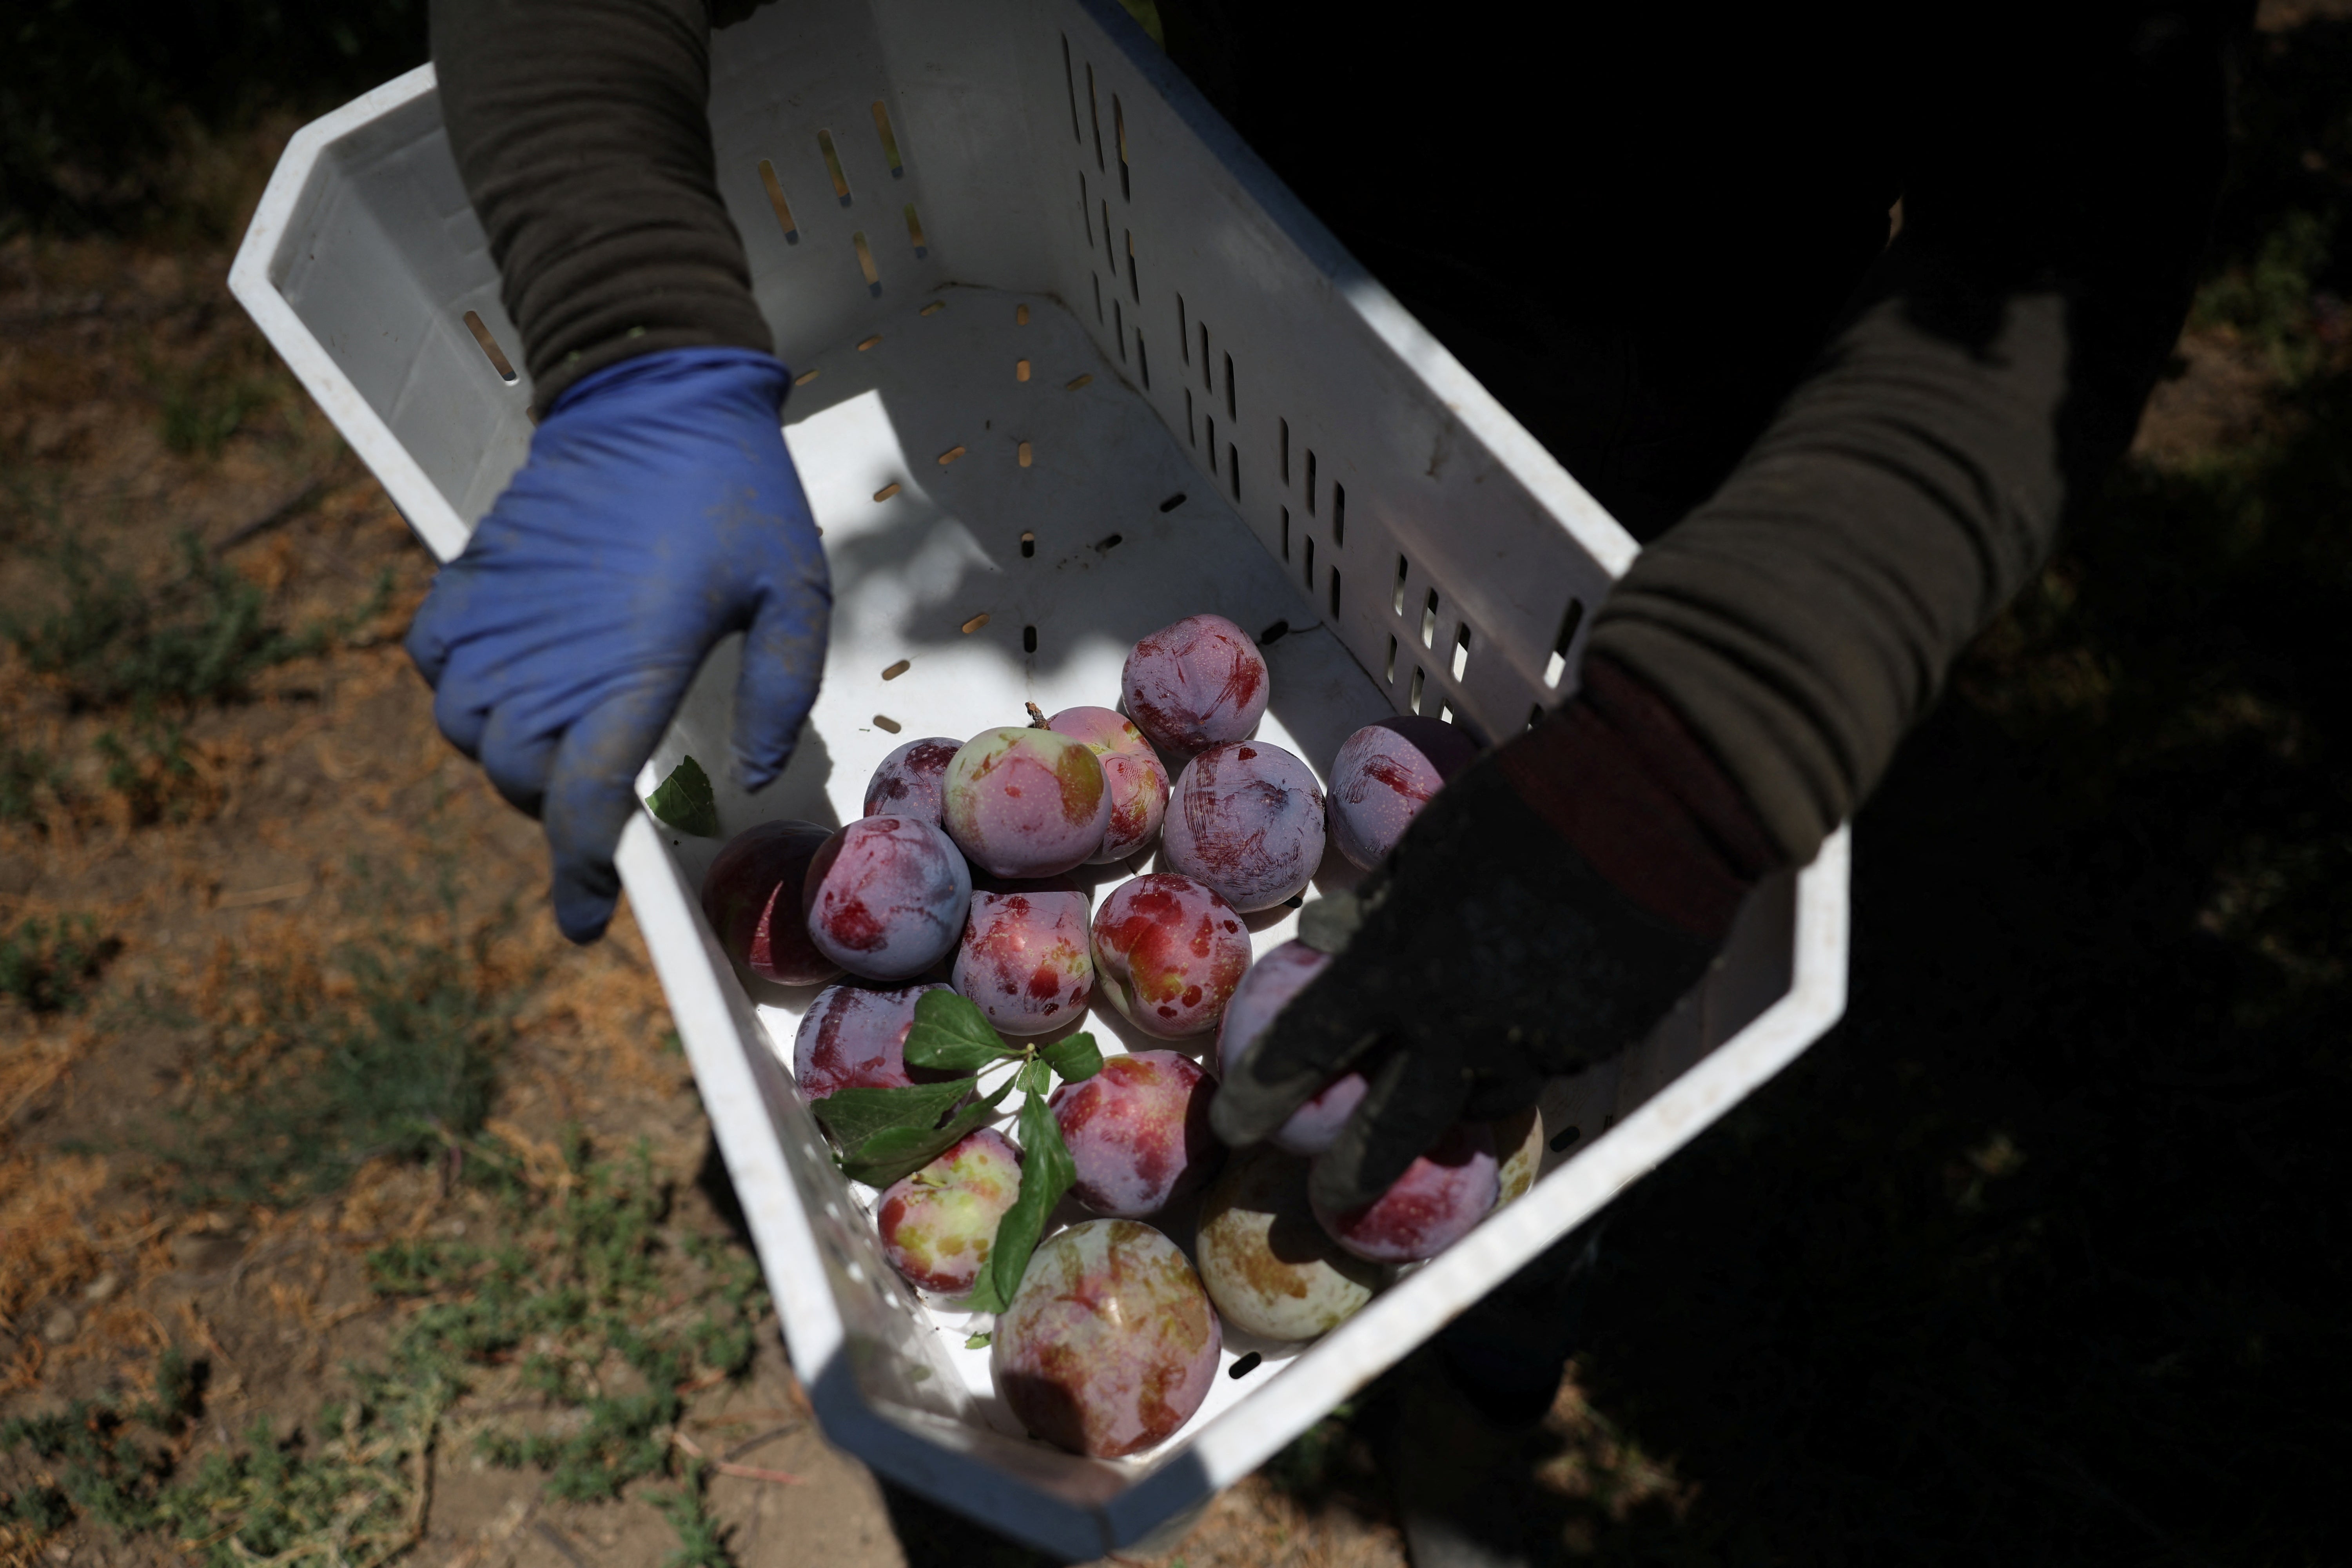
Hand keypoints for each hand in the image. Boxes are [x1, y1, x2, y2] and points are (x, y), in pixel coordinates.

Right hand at [406, 346, 829, 941]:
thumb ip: (785, 691)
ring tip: (567, 739)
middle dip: (558, 810)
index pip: (583, 801)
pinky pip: (435, 664)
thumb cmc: (737, 492)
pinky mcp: (470, 576)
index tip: (585, 919)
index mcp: (632, 665)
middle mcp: (549, 653)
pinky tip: (515, 683)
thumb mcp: (796, 589)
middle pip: (522, 780)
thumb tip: (755, 777)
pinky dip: (461, 690)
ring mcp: (499, 614)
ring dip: (510, 756)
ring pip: (470, 734)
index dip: (580, 874)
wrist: (653, 392)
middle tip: (604, 796)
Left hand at [1209, 660, 1779, 1211]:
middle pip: (1389, 1126)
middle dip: (1350, 1171)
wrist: (1654, 813)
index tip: (1232, 1127)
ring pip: (1475, 1105)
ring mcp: (1530, 1045)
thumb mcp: (1430, 845)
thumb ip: (1376, 906)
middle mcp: (1457, 1026)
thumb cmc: (1524, 806)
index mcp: (1398, 968)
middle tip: (1326, 1196)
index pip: (1309, 1048)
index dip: (1264, 1093)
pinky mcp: (1593, 1045)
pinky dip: (1512, 1061)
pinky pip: (1537, 1067)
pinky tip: (1515, 1033)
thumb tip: (1323, 936)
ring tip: (1435, 1100)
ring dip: (1446, 1108)